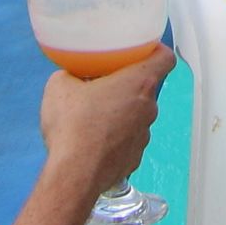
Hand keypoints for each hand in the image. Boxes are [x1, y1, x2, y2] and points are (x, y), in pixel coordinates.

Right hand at [38, 45, 173, 198]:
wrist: (75, 174)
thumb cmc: (73, 125)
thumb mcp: (60, 85)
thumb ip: (71, 74)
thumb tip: (71, 77)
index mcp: (139, 83)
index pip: (165, 58)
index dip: (156, 50)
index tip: (142, 50)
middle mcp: (149, 108)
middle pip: (146, 88)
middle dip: (127, 85)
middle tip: (103, 85)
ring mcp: (144, 136)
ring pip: (137, 116)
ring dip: (121, 113)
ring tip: (93, 118)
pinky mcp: (135, 158)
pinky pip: (128, 140)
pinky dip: (115, 138)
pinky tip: (93, 142)